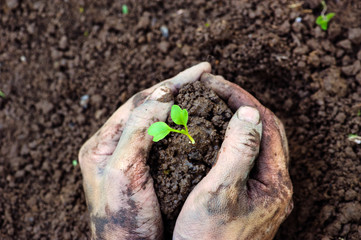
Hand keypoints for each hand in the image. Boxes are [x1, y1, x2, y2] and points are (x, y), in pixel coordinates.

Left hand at [78, 62, 210, 238]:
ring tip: (204, 91)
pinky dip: (181, 125)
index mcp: (103, 142)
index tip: (199, 72)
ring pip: (158, 120)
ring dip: (180, 104)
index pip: (139, 101)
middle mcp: (115, 145)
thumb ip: (138, 131)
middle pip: (149, 106)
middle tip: (205, 74)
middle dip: (178, 88)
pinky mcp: (146, 169)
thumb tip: (161, 94)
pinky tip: (196, 120)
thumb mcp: (123, 172)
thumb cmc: (123, 221)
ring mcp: (132, 156)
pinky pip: (165, 139)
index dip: (170, 84)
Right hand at [173, 73, 292, 239]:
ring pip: (258, 142)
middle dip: (241, 104)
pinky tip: (216, 136)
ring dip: (239, 120)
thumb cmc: (208, 239)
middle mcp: (275, 184)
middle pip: (267, 130)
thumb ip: (239, 152)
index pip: (265, 124)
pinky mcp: (251, 196)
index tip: (213, 84)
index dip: (240, 98)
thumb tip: (249, 113)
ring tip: (215, 106)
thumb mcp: (220, 193)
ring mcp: (264, 190)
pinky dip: (234, 138)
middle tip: (214, 91)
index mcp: (274, 181)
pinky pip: (248, 156)